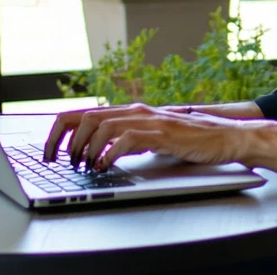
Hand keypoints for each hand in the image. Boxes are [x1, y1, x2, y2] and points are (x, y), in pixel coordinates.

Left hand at [42, 103, 261, 170]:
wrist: (226, 137)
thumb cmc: (191, 140)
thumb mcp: (152, 137)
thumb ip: (129, 138)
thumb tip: (98, 153)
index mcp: (130, 112)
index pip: (83, 113)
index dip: (59, 131)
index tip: (50, 153)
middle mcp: (136, 111)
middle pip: (86, 117)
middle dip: (66, 142)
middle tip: (64, 164)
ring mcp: (149, 120)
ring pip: (102, 126)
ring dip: (87, 149)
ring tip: (84, 166)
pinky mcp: (162, 134)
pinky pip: (126, 139)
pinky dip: (109, 153)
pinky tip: (106, 166)